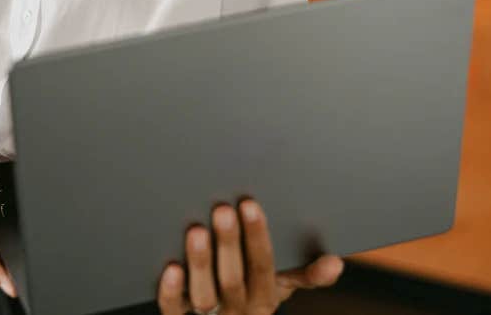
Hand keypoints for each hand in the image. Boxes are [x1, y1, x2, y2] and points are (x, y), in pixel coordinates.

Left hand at [157, 200, 343, 313]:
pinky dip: (172, 291)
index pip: (263, 268)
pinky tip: (171, 266)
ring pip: (205, 296)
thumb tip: (336, 262)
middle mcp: (237, 311)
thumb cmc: (251, 290)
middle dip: (229, 244)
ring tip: (196, 230)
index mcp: (264, 299)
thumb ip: (305, 274)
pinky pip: (173, 311)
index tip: (249, 203)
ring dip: (201, 264)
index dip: (258, 238)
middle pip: (233, 281)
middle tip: (222, 209)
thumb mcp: (280, 285)